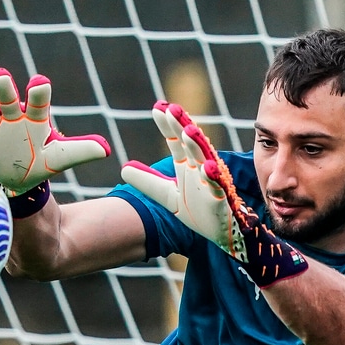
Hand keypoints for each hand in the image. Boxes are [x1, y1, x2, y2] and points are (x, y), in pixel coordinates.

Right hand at [0, 69, 109, 193]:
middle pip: (7, 96)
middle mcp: (13, 115)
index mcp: (35, 116)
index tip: (39, 83)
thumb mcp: (62, 156)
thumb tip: (106, 150)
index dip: (38, 92)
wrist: (24, 180)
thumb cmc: (44, 161)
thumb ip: (82, 150)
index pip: (37, 100)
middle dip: (3, 86)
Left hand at [119, 103, 307, 285]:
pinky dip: (214, 177)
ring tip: (189, 131)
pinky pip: (218, 186)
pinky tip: (209, 167)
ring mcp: (212, 183)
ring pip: (205, 160)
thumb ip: (148, 182)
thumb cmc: (199, 212)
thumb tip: (123, 169)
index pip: (177, 141)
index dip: (168, 125)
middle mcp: (200, 169)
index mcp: (188, 166)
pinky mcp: (222, 199)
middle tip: (172, 109)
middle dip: (182, 126)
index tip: (158, 108)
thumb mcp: (168, 197)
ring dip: (198, 146)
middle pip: (191, 144)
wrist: (221, 236)